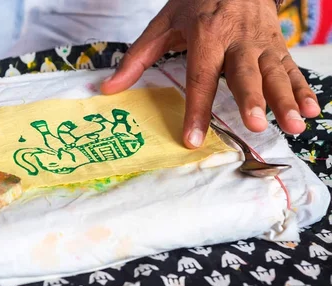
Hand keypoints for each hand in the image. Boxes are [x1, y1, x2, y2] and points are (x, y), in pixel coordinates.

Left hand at [101, 0, 320, 148]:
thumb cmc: (195, 1)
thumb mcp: (163, 23)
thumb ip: (137, 58)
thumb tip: (107, 89)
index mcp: (206, 33)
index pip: (200, 76)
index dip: (196, 109)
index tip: (193, 139)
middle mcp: (237, 38)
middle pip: (245, 73)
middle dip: (252, 99)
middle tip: (256, 125)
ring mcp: (261, 41)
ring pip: (275, 72)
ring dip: (286, 99)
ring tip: (294, 125)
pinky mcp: (277, 44)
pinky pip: (292, 68)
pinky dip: (303, 89)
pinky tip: (313, 111)